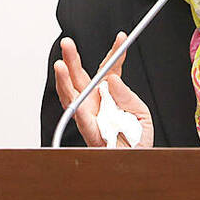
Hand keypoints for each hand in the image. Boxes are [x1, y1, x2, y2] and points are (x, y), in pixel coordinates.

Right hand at [54, 33, 153, 147]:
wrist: (138, 161)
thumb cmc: (137, 138)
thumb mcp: (140, 112)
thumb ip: (127, 95)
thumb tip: (113, 79)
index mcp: (110, 93)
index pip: (110, 68)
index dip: (115, 52)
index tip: (122, 38)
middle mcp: (95, 102)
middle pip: (81, 77)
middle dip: (72, 59)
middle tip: (67, 43)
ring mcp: (89, 116)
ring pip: (72, 96)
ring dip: (63, 81)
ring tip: (59, 65)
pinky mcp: (90, 133)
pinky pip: (83, 122)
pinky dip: (80, 112)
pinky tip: (78, 103)